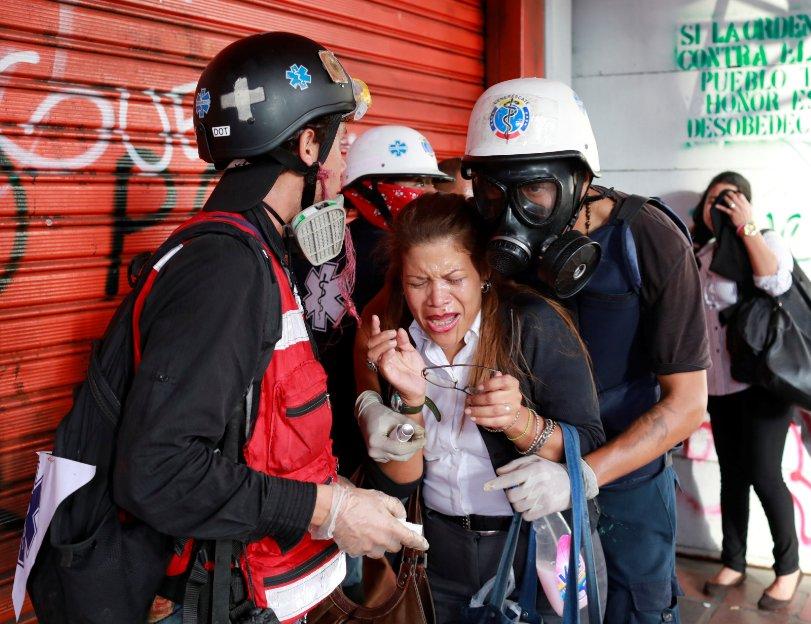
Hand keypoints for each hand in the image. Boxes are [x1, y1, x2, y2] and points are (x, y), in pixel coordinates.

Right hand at [310, 483, 428, 557]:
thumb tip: (401, 516)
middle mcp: (381, 541)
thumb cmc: (357, 501)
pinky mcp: (355, 552)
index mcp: (390, 528)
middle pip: (394, 546)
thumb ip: (396, 507)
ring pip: (379, 550)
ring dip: (378, 543)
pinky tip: (357, 533)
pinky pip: (364, 551)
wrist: (334, 509)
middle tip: (384, 526)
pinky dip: (364, 544)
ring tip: (368, 529)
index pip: (410, 538)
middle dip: (393, 538)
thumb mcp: (381, 497)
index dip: (419, 542)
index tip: (424, 545)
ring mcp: (367, 549)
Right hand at [356, 391, 425, 461]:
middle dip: (413, 448)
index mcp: (376, 441)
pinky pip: (393, 457)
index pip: (400, 449)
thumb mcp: (396, 416)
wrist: (366, 415)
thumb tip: (422, 433)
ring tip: (413, 438)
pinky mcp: (377, 457)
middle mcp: (374, 452)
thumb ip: (410, 425)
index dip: (414, 445)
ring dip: (409, 450)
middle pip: (400, 456)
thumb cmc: (380, 413)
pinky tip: (403, 442)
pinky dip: (401, 451)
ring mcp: (374, 456)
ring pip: (398, 458)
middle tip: (421, 438)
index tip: (424, 439)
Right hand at [366, 315, 425, 404]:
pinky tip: (392, 351)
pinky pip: (381, 364)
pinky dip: (385, 356)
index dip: (375, 327)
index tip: (375, 317)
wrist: (420, 383)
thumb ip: (404, 341)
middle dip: (380, 336)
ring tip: (393, 342)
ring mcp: (383, 366)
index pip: (376, 338)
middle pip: (371, 344)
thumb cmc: (414, 368)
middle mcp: (382, 358)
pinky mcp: (388, 374)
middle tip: (392, 333)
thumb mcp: (410, 350)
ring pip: (372, 354)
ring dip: (381, 345)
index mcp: (386, 350)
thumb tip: (399, 330)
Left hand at [464, 372, 523, 432]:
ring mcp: (513, 409)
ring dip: (478, 411)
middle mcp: (515, 396)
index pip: (503, 381)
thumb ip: (491, 383)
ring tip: (468, 410)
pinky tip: (473, 418)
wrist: (512, 411)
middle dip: (478, 400)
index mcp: (512, 384)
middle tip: (468, 400)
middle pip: (494, 398)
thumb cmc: (501, 395)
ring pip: (493, 410)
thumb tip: (479, 385)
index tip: (478, 388)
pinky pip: (494, 421)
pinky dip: (482, 420)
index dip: (489, 384)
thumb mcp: (498, 386)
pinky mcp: (508, 420)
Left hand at [483, 455, 598, 520]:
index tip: (486, 487)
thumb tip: (499, 472)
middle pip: (512, 496)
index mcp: (533, 470)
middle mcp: (537, 484)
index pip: (510, 478)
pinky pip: (527, 516)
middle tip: (515, 491)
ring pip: (518, 507)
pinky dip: (525, 513)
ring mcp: (542, 497)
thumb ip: (515, 465)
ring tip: (525, 498)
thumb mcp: (534, 460)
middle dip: (510, 495)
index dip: (496, 484)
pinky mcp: (547, 509)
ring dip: (517, 504)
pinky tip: (531, 505)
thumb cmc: (550, 469)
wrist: (575, 481)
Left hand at [714, 190, 752, 228]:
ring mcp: (737, 210)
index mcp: (745, 204)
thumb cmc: (748, 218)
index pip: (741, 195)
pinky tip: (716, 205)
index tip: (734, 193)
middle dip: (730, 194)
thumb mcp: (749, 209)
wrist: (747, 226)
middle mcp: (741, 206)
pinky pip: (725, 209)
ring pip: (730, 202)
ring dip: (726, 198)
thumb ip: (746, 204)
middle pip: (735, 197)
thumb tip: (744, 200)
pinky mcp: (732, 214)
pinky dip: (720, 207)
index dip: (736, 193)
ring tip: (722, 196)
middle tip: (726, 192)